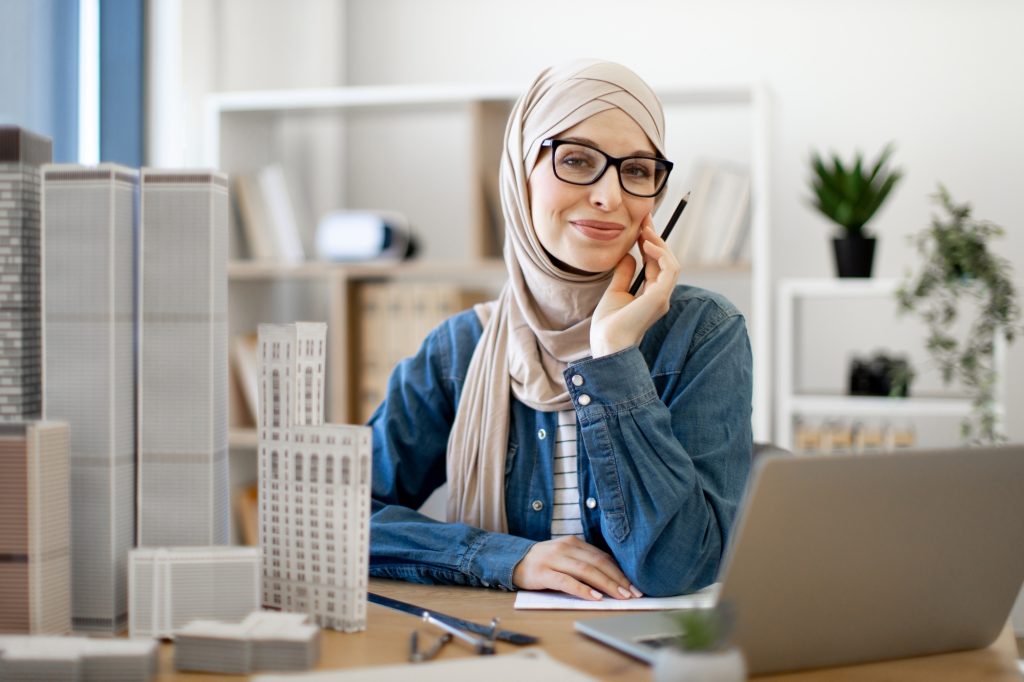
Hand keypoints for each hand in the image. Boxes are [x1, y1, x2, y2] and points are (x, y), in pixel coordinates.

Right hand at [512, 536, 642, 599]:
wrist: (513, 561)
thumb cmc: (545, 563)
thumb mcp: (565, 557)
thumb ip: (584, 562)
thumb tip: (614, 578)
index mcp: (574, 542)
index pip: (602, 556)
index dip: (620, 571)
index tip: (634, 586)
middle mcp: (565, 547)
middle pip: (597, 563)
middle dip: (618, 579)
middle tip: (632, 593)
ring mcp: (553, 559)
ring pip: (585, 571)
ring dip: (605, 584)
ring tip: (620, 596)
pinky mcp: (543, 572)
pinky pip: (566, 581)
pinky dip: (582, 589)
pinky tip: (594, 596)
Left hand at [590, 214, 680, 357]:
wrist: (607, 342)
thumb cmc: (609, 324)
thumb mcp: (615, 292)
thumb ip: (623, 274)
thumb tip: (627, 256)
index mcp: (652, 295)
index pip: (656, 264)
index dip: (651, 243)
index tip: (642, 225)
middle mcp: (661, 295)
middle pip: (665, 260)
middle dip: (657, 238)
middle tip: (645, 219)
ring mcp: (663, 297)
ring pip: (671, 262)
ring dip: (659, 243)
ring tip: (645, 230)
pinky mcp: (660, 297)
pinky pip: (670, 269)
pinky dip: (661, 254)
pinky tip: (647, 244)